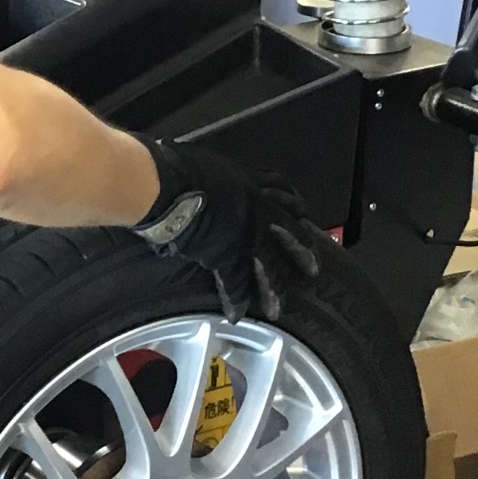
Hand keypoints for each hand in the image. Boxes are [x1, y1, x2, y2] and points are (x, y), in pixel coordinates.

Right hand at [131, 139, 327, 321]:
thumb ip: (218, 177)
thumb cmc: (178, 167)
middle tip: (313, 268)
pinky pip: (235, 284)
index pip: (282, 192)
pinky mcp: (226, 257)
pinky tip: (235, 314)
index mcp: (251, 183)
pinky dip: (235, 301)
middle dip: (304, 252)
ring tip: (279, 306)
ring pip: (270, 266)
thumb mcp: (209, 164)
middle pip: (292, 234)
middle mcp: (257, 209)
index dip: (294, 204)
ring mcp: (245, 235)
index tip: (301, 212)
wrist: (164, 183)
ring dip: (276, 289)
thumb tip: (208, 177)